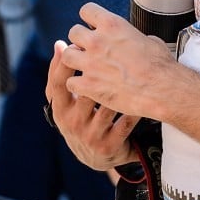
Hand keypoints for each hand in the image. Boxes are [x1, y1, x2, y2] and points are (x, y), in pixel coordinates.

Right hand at [45, 40, 139, 169]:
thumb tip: (59, 43)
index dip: (65, 63)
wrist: (95, 156)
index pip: (57, 84)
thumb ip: (63, 74)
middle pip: (85, 92)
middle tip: (114, 56)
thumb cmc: (81, 118)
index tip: (77, 44)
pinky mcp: (108, 146)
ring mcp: (90, 136)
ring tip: (133, 73)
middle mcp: (72, 124)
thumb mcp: (68, 102)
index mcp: (61, 109)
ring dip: (121, 89)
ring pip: (107, 106)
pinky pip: (125, 122)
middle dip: (100, 73)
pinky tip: (141, 95)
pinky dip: (134, 108)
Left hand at [62, 3, 176, 118]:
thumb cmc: (160, 65)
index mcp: (112, 24)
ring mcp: (91, 63)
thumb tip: (136, 40)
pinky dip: (78, 85)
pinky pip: (70, 82)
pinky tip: (87, 87)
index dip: (89, 18)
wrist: (162, 89)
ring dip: (74, 60)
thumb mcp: (149, 39)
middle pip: (73, 32)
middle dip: (80, 39)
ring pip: (66, 55)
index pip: (86, 10)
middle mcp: (97, 41)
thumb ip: (133, 36)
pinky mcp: (89, 85)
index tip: (93, 26)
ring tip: (84, 67)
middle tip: (88, 49)